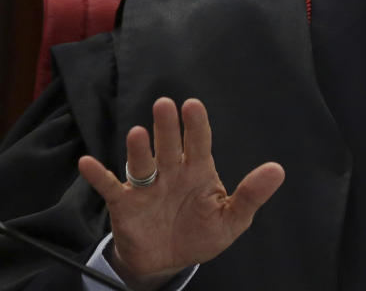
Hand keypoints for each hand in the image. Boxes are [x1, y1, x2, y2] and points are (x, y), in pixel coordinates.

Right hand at [78, 97, 284, 289]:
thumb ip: (251, 195)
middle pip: (169, 146)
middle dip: (167, 127)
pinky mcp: (125, 205)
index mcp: (198, 171)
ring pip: (142, 164)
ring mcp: (146, 187)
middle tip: (165, 104)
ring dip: (138, 150)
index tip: (193, 105)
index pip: (199, 143)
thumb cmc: (201, 233)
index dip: (196, 125)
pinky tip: (87, 163)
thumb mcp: (232, 219)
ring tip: (138, 133)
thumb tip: (277, 170)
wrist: (169, 261)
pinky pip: (109, 188)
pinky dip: (98, 176)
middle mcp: (171, 172)